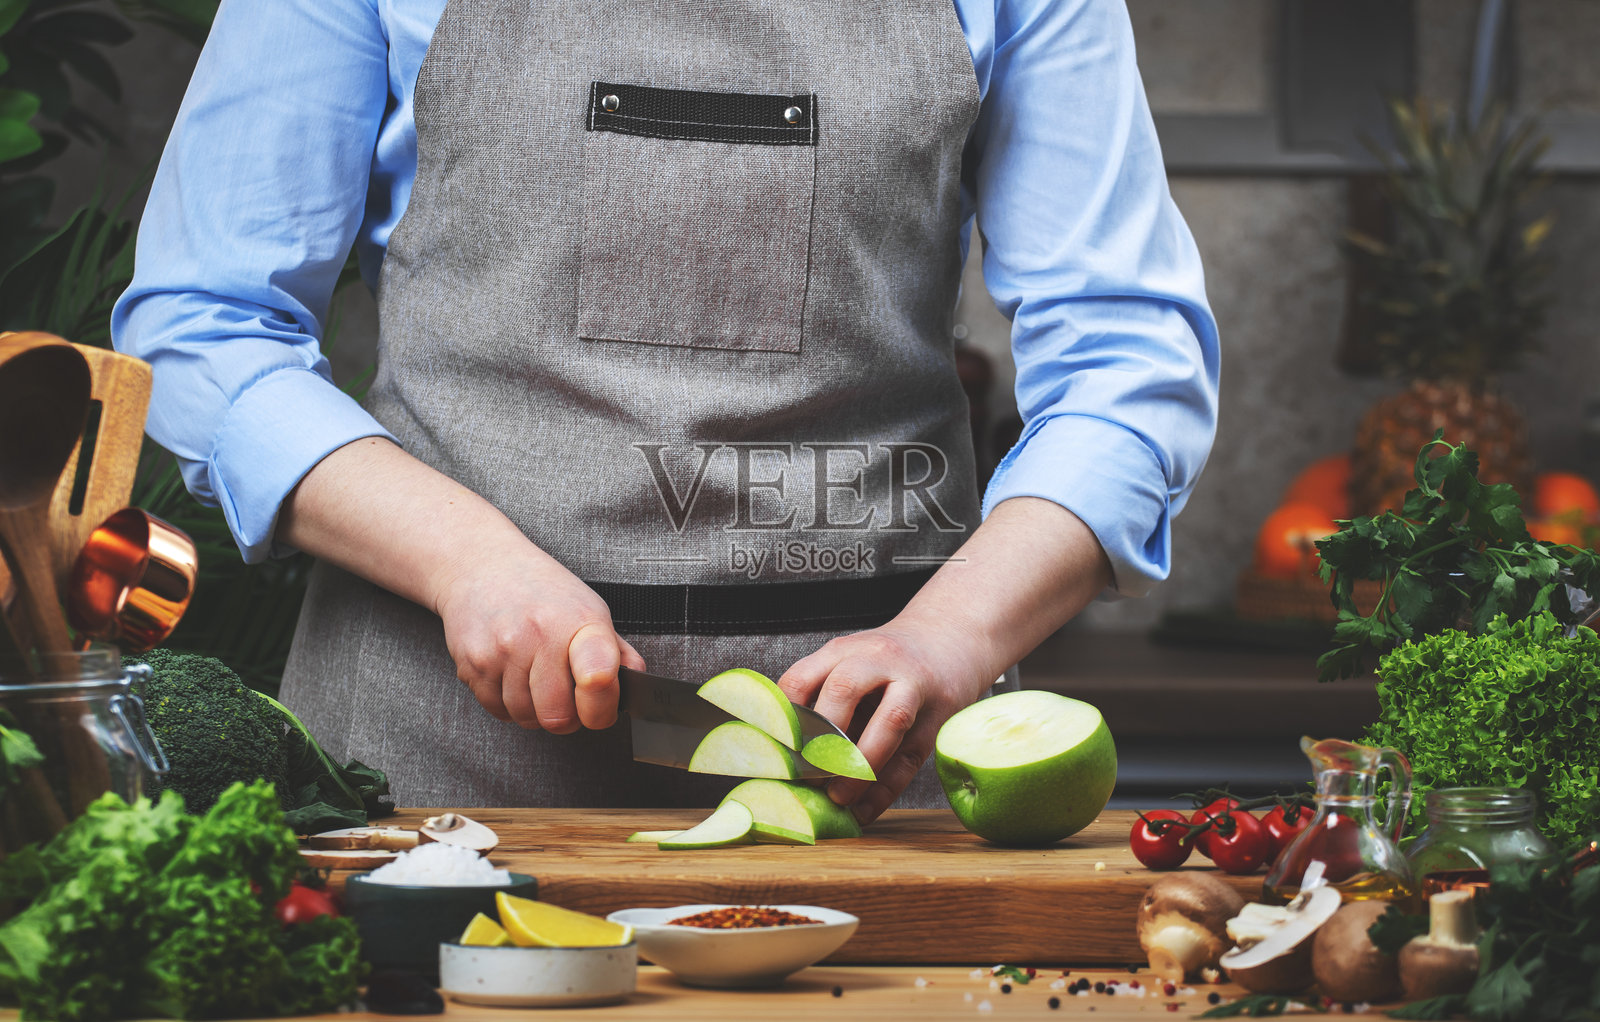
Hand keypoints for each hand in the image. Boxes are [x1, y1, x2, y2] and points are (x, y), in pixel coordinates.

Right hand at [434, 547, 644, 730]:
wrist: (481, 565)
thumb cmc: (541, 590)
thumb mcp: (588, 608)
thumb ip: (616, 651)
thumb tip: (637, 684)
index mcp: (579, 622)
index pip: (598, 681)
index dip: (602, 708)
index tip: (600, 708)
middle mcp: (538, 636)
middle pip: (558, 717)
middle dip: (567, 717)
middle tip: (567, 697)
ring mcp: (502, 652)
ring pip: (526, 718)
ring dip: (535, 711)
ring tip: (536, 679)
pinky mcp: (472, 665)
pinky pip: (497, 711)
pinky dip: (508, 704)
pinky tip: (512, 675)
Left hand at [778, 619, 990, 824]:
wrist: (949, 639)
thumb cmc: (886, 662)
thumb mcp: (849, 662)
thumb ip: (819, 696)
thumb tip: (782, 755)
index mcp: (844, 650)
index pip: (802, 679)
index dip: (785, 720)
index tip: (776, 755)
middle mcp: (878, 660)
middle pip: (844, 692)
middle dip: (821, 739)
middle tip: (807, 777)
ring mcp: (914, 686)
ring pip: (889, 722)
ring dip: (859, 766)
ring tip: (837, 798)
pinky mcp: (938, 717)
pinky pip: (910, 757)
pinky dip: (884, 791)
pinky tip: (863, 811)